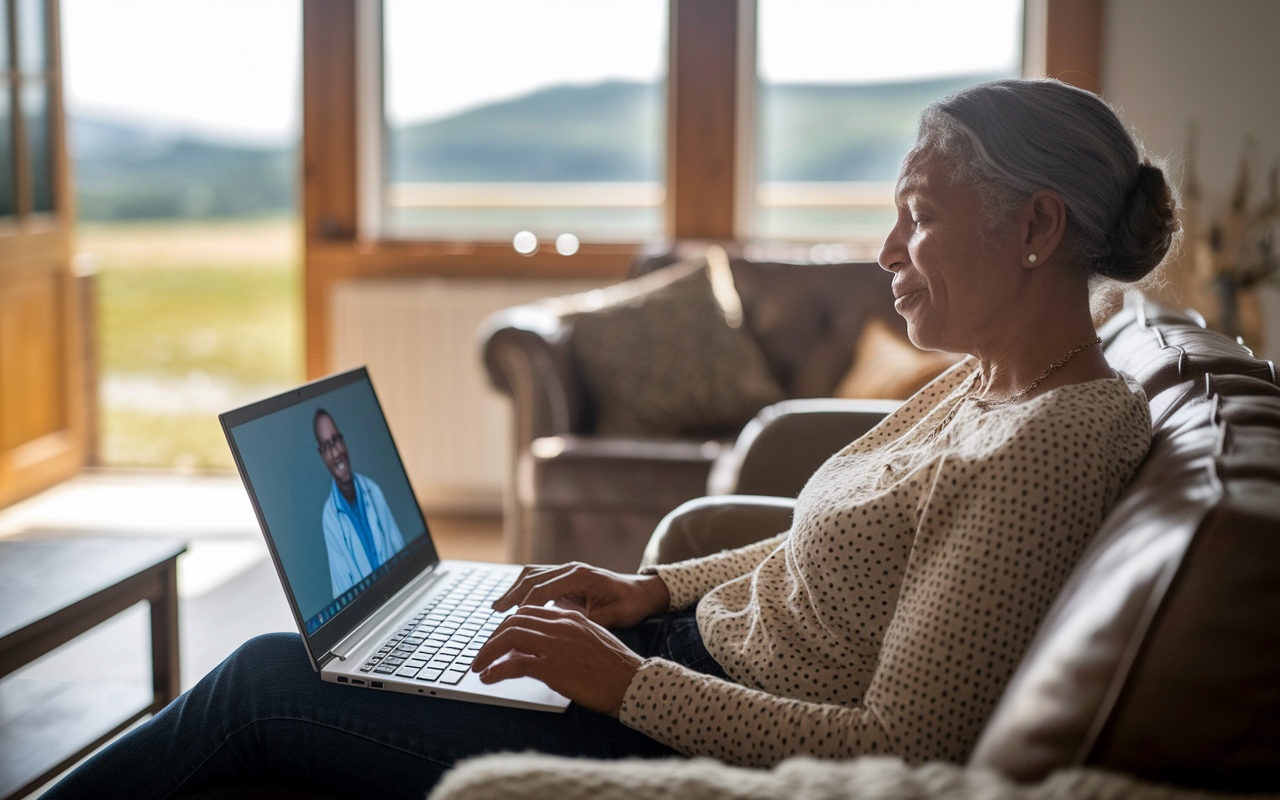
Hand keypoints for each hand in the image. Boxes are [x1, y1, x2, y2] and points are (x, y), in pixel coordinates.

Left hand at [472, 605, 641, 715]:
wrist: (634, 682)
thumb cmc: (618, 668)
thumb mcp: (592, 641)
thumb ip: (569, 637)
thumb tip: (546, 647)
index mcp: (571, 617)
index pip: (530, 611)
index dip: (508, 624)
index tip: (498, 639)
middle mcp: (561, 625)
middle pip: (514, 621)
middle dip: (492, 638)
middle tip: (482, 654)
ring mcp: (555, 645)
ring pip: (509, 638)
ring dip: (488, 652)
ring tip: (479, 667)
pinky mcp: (552, 667)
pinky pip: (513, 664)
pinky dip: (496, 670)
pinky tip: (488, 678)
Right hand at [492, 562, 669, 629]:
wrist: (641, 592)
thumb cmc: (629, 604)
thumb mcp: (612, 618)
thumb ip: (587, 624)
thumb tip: (563, 635)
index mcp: (581, 577)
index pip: (544, 589)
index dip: (525, 606)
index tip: (511, 622)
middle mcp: (571, 569)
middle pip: (533, 578)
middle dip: (512, 595)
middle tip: (496, 613)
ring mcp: (568, 571)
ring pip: (533, 575)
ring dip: (514, 590)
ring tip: (497, 608)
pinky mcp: (566, 577)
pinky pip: (539, 579)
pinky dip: (523, 589)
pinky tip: (514, 603)